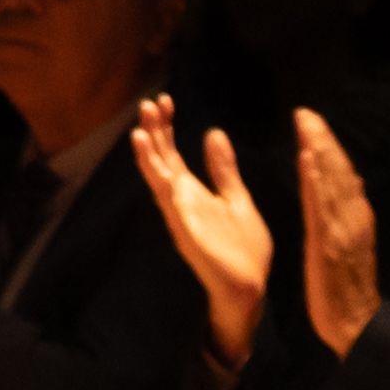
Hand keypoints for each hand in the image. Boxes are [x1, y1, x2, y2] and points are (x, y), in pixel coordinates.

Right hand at [128, 98, 273, 369]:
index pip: (172, 154)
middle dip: (154, 134)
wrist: (250, 289)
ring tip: (139, 133)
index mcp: (192, 192)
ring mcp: (182, 217)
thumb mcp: (237, 199)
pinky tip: (164, 177)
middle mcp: (181, 202)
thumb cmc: (244, 250)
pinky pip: (174, 208)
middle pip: (161, 162)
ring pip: (159, 182)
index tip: (164, 100)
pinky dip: (165, 189)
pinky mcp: (190, 234)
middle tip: (147, 104)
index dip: (166, 128)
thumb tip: (213, 132)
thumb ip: (224, 170)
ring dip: (149, 159)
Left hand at [296, 110, 382, 358]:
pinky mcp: (328, 245)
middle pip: (339, 171)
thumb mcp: (349, 245)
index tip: (312, 121)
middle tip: (305, 112)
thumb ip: (349, 214)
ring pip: (331, 182)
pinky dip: (315, 181)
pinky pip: (320, 207)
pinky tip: (306, 159)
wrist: (357, 326)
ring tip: (306, 124)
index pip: (343, 175)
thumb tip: (350, 182)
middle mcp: (353, 219)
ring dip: (319, 150)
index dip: (328, 147)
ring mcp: (342, 230)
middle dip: (323, 140)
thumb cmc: (347, 289)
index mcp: (356, 219)